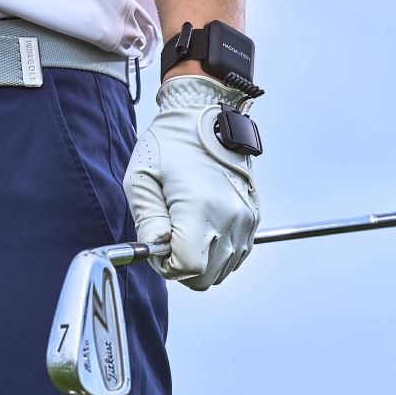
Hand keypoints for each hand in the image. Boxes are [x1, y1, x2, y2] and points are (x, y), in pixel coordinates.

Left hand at [124, 75, 259, 289]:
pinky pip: (237, 254)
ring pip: (223, 270)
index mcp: (199, 209)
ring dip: (202, 261)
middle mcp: (229, 218)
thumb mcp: (142, 179)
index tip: (156, 247)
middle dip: (182, 268)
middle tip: (168, 242)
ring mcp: (245, 219)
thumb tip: (154, 251)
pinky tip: (203, 230)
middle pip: (206, 277)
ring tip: (185, 231)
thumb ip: (147, 222)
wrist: (209, 117)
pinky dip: (219, 252)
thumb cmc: (172, 143)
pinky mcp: (253, 217)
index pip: (187, 268)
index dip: (166, 266)